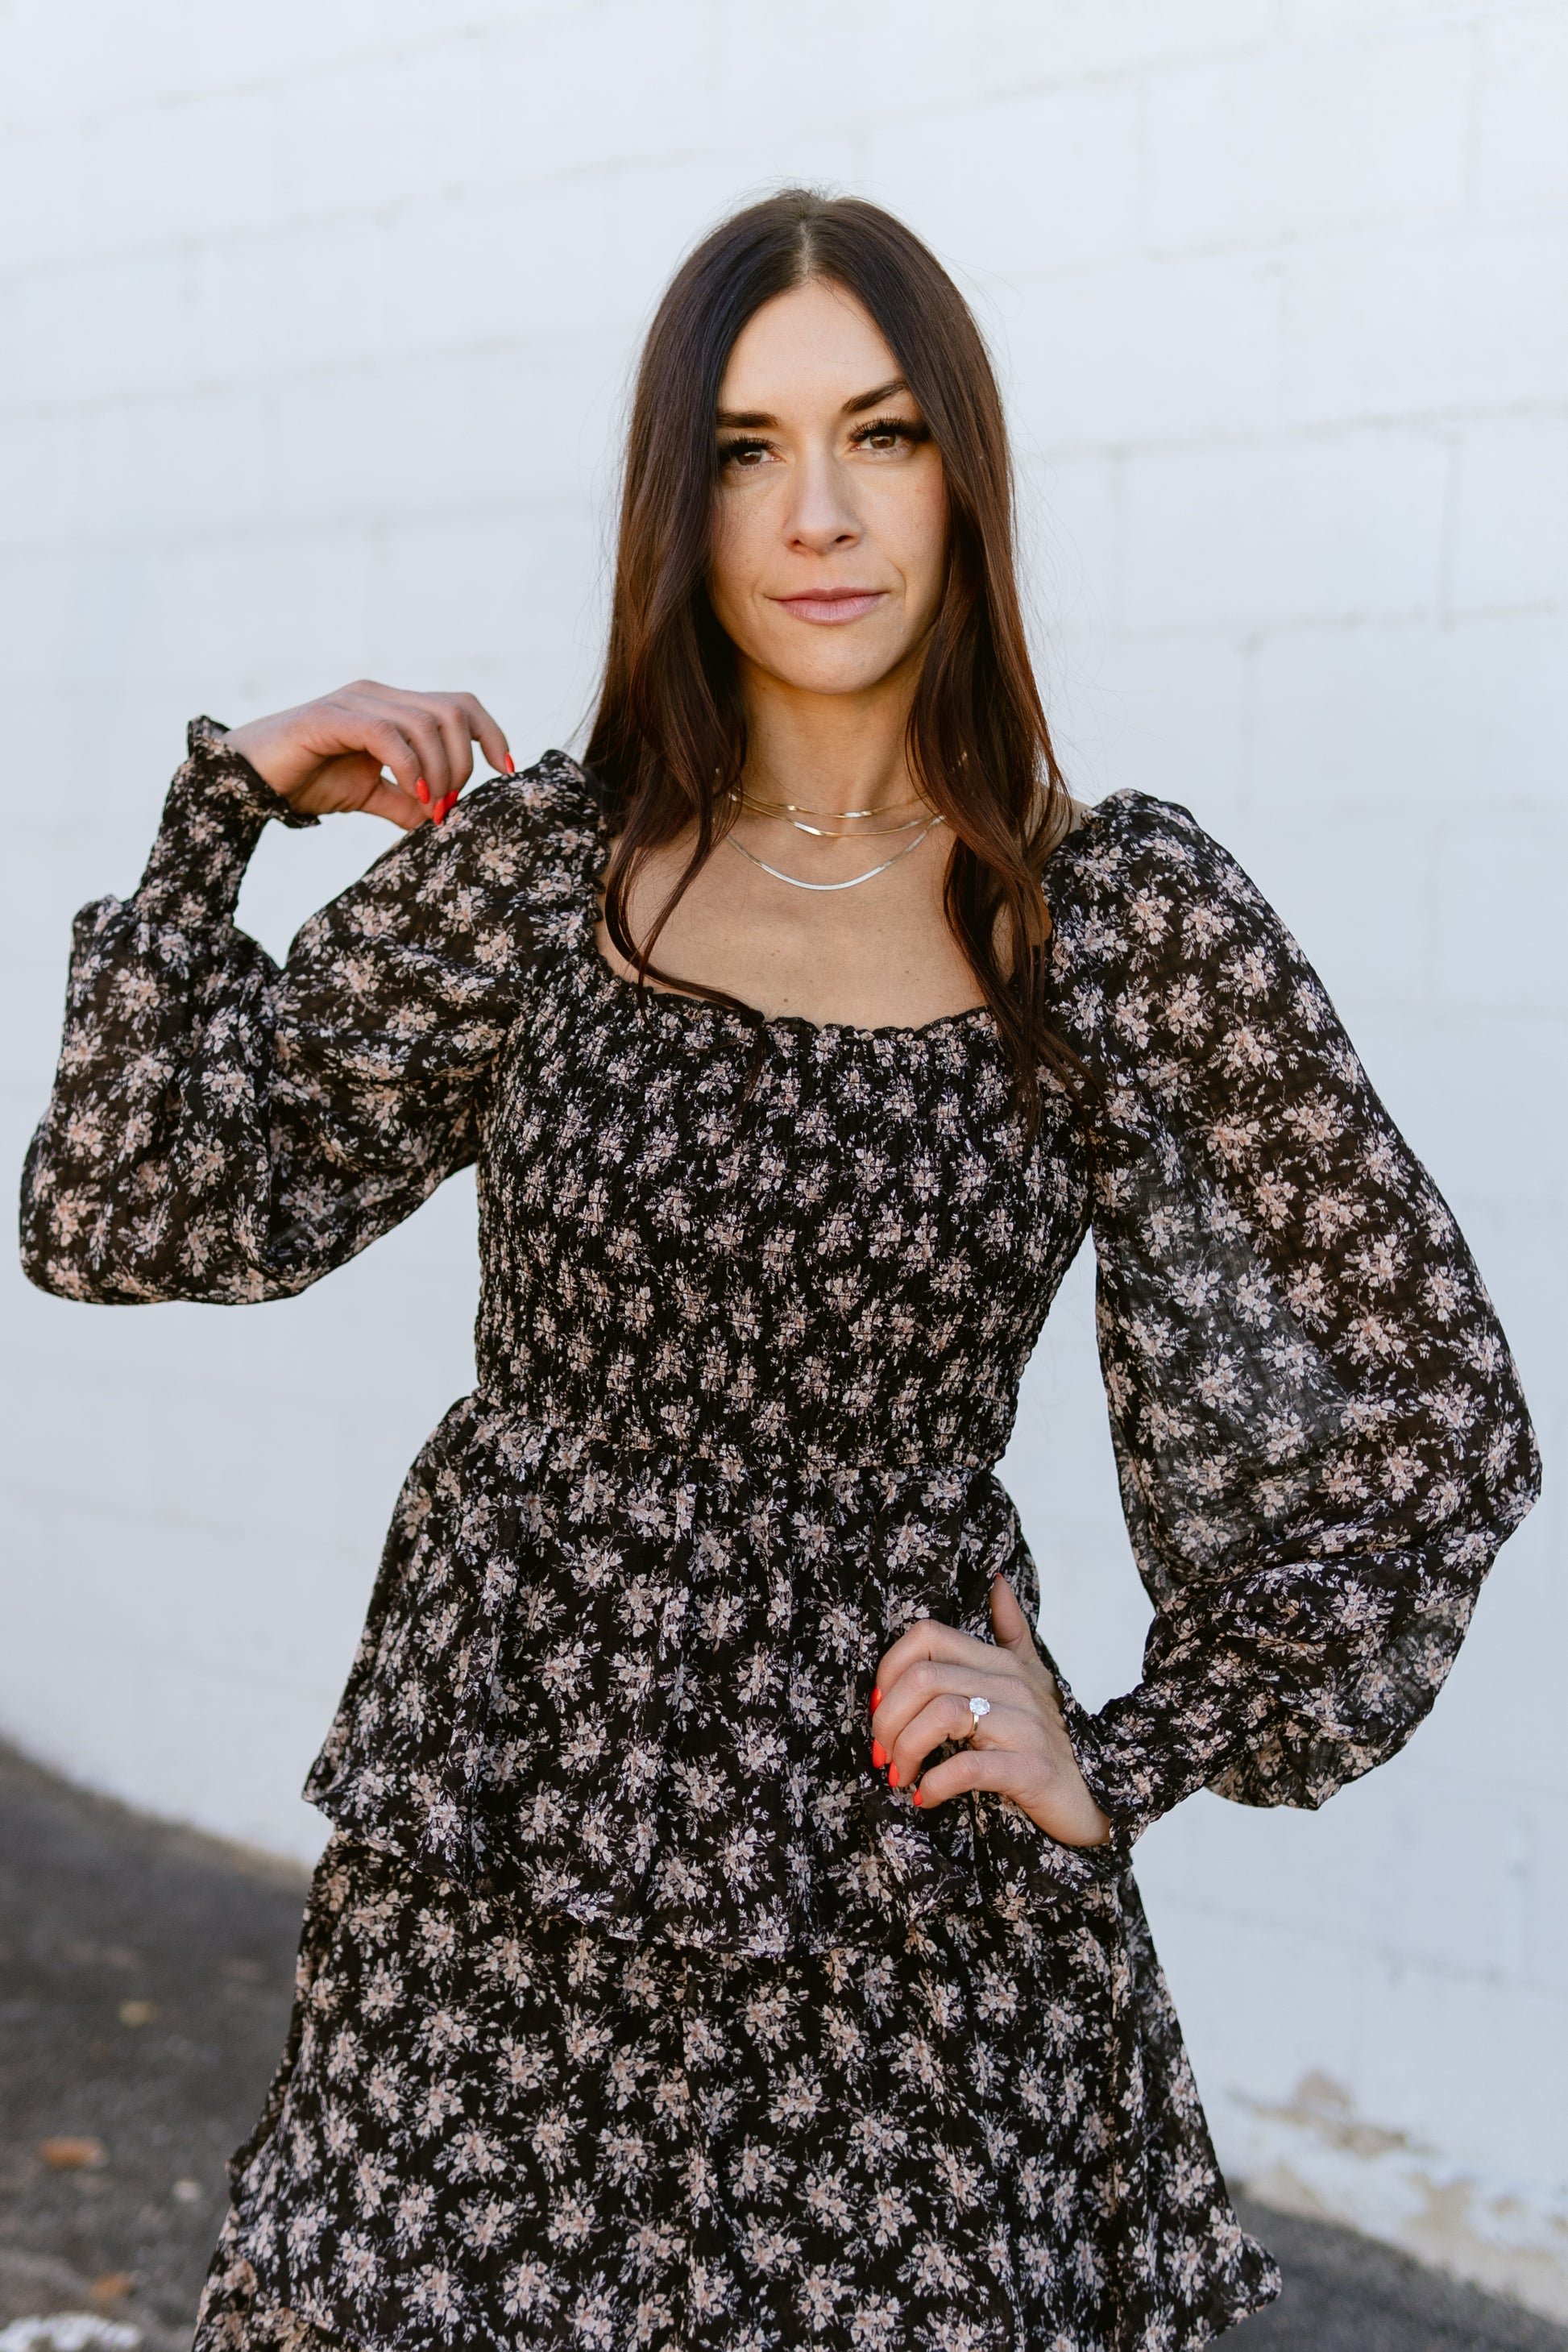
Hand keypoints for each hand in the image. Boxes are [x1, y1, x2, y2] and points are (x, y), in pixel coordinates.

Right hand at [222, 681, 512, 832]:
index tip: (505, 771)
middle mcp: (378, 695)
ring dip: (440, 772)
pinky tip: (414, 798)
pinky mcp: (331, 717)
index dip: (490, 733)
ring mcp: (355, 701)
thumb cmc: (306, 780)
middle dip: (463, 764)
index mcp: (392, 706)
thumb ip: (405, 801)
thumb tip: (440, 819)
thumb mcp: (368, 793)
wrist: (248, 780)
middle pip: (452, 711)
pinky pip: (389, 734)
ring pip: (426, 722)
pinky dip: (411, 768)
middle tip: (448, 808)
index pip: (459, 704)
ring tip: (432, 809)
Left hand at [869, 1573, 1111, 1847]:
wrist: (1088, 1801)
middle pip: (923, 1679)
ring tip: (899, 1773)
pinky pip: (968, 1766)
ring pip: (940, 1716)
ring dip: (905, 1750)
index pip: (927, 1635)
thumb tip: (996, 1580)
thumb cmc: (1046, 1741)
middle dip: (887, 1719)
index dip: (889, 1668)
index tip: (881, 1705)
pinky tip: (926, 1795)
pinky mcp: (1031, 1769)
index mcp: (1002, 1661)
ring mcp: (1025, 1726)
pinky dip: (936, 1783)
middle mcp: (1013, 1685)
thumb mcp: (1031, 1678)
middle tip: (882, 1753)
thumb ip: (1011, 1630)